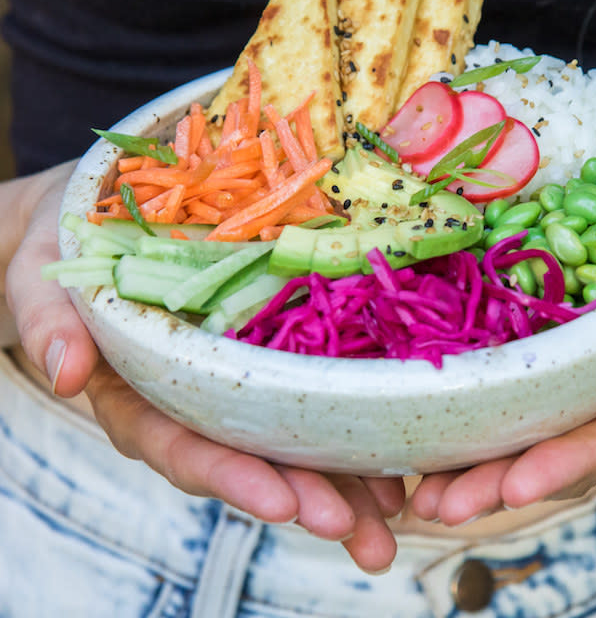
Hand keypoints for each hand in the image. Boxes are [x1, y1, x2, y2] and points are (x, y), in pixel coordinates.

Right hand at [5, 163, 404, 572]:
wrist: (100, 217)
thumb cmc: (71, 242)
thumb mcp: (47, 274)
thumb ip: (49, 322)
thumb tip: (65, 372)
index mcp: (137, 395)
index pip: (181, 446)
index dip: (228, 474)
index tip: (280, 500)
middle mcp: (192, 400)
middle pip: (249, 458)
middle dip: (304, 496)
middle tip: (360, 531)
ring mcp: (234, 382)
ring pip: (289, 440)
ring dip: (342, 481)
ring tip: (393, 511)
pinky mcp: (267, 351)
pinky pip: (309, 393)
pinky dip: (352, 424)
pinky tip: (395, 451)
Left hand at [411, 129, 595, 522]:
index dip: (572, 460)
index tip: (516, 485)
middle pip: (562, 438)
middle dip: (501, 476)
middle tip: (440, 506)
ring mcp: (579, 357)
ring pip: (526, 415)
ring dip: (473, 452)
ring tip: (417, 485)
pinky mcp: (545, 325)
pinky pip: (507, 365)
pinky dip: (465, 392)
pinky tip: (418, 406)